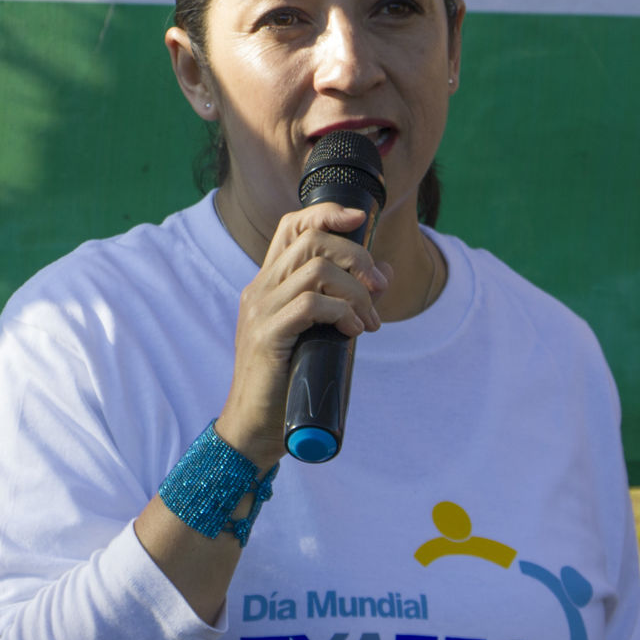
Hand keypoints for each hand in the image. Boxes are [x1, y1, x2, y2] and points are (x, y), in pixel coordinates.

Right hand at [216, 202, 389, 465]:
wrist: (254, 427)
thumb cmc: (288, 381)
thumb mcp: (321, 332)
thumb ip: (346, 301)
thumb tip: (384, 274)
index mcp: (268, 283)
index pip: (292, 226)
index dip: (327, 213)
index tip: (361, 219)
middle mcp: (260, 289)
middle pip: (311, 241)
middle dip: (356, 256)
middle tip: (378, 288)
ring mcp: (261, 311)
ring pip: (316, 270)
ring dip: (356, 292)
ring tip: (369, 321)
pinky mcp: (267, 336)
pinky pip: (310, 305)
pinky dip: (342, 312)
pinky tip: (353, 332)